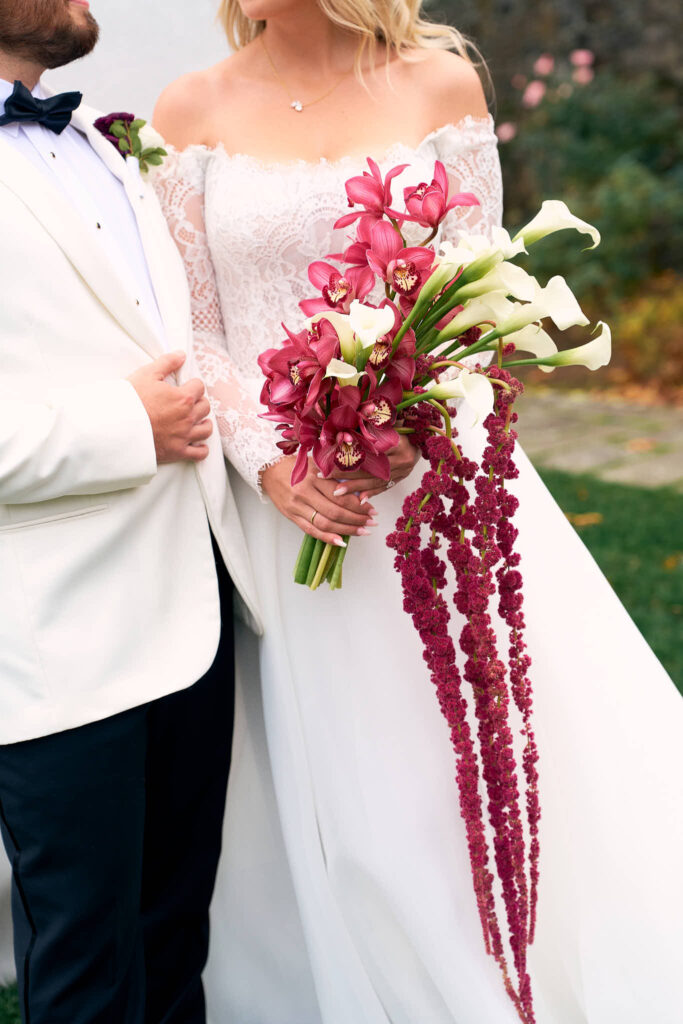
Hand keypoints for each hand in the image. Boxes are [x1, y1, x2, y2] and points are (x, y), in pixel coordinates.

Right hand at [128, 351, 212, 463]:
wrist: (118, 428)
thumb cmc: (131, 400)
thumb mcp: (147, 374)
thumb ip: (167, 362)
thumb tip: (181, 355)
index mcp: (183, 398)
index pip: (199, 387)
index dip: (192, 385)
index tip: (186, 387)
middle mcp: (188, 418)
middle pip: (205, 407)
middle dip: (198, 403)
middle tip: (188, 402)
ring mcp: (184, 436)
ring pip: (206, 429)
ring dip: (203, 423)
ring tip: (195, 420)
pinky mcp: (178, 452)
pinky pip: (199, 454)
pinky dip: (201, 449)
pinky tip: (197, 444)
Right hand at [261, 455, 376, 545]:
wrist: (268, 468)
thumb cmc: (295, 465)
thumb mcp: (316, 464)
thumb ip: (335, 477)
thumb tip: (359, 493)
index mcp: (314, 476)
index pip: (341, 495)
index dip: (359, 505)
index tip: (372, 509)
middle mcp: (305, 492)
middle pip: (335, 512)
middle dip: (356, 520)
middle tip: (371, 523)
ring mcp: (296, 506)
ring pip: (325, 523)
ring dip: (346, 530)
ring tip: (362, 532)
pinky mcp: (291, 516)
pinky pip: (311, 531)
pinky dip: (327, 538)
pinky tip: (341, 542)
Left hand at [332, 434, 420, 500]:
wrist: (424, 437)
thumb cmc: (403, 426)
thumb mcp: (389, 422)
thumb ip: (371, 427)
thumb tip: (344, 433)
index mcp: (399, 443)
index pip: (370, 451)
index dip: (350, 455)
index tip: (330, 458)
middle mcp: (402, 459)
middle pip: (370, 469)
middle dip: (346, 474)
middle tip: (326, 477)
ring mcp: (403, 471)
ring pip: (375, 481)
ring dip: (355, 488)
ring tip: (336, 492)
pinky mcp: (401, 478)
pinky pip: (384, 488)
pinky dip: (371, 493)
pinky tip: (359, 500)